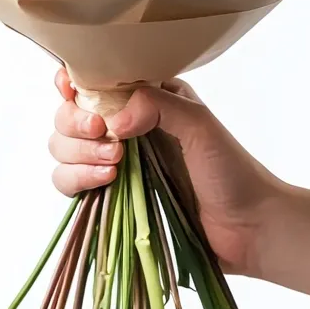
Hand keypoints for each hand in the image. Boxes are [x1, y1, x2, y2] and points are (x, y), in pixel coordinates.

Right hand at [48, 69, 279, 275]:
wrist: (247, 228)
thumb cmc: (231, 169)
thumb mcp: (199, 124)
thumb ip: (158, 106)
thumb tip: (113, 118)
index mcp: (145, 98)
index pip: (94, 80)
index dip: (73, 82)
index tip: (69, 90)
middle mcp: (124, 126)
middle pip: (69, 115)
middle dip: (76, 123)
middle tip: (104, 135)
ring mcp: (114, 163)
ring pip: (62, 148)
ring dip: (77, 153)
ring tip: (114, 165)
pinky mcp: (110, 197)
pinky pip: (69, 183)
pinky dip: (77, 179)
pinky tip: (106, 182)